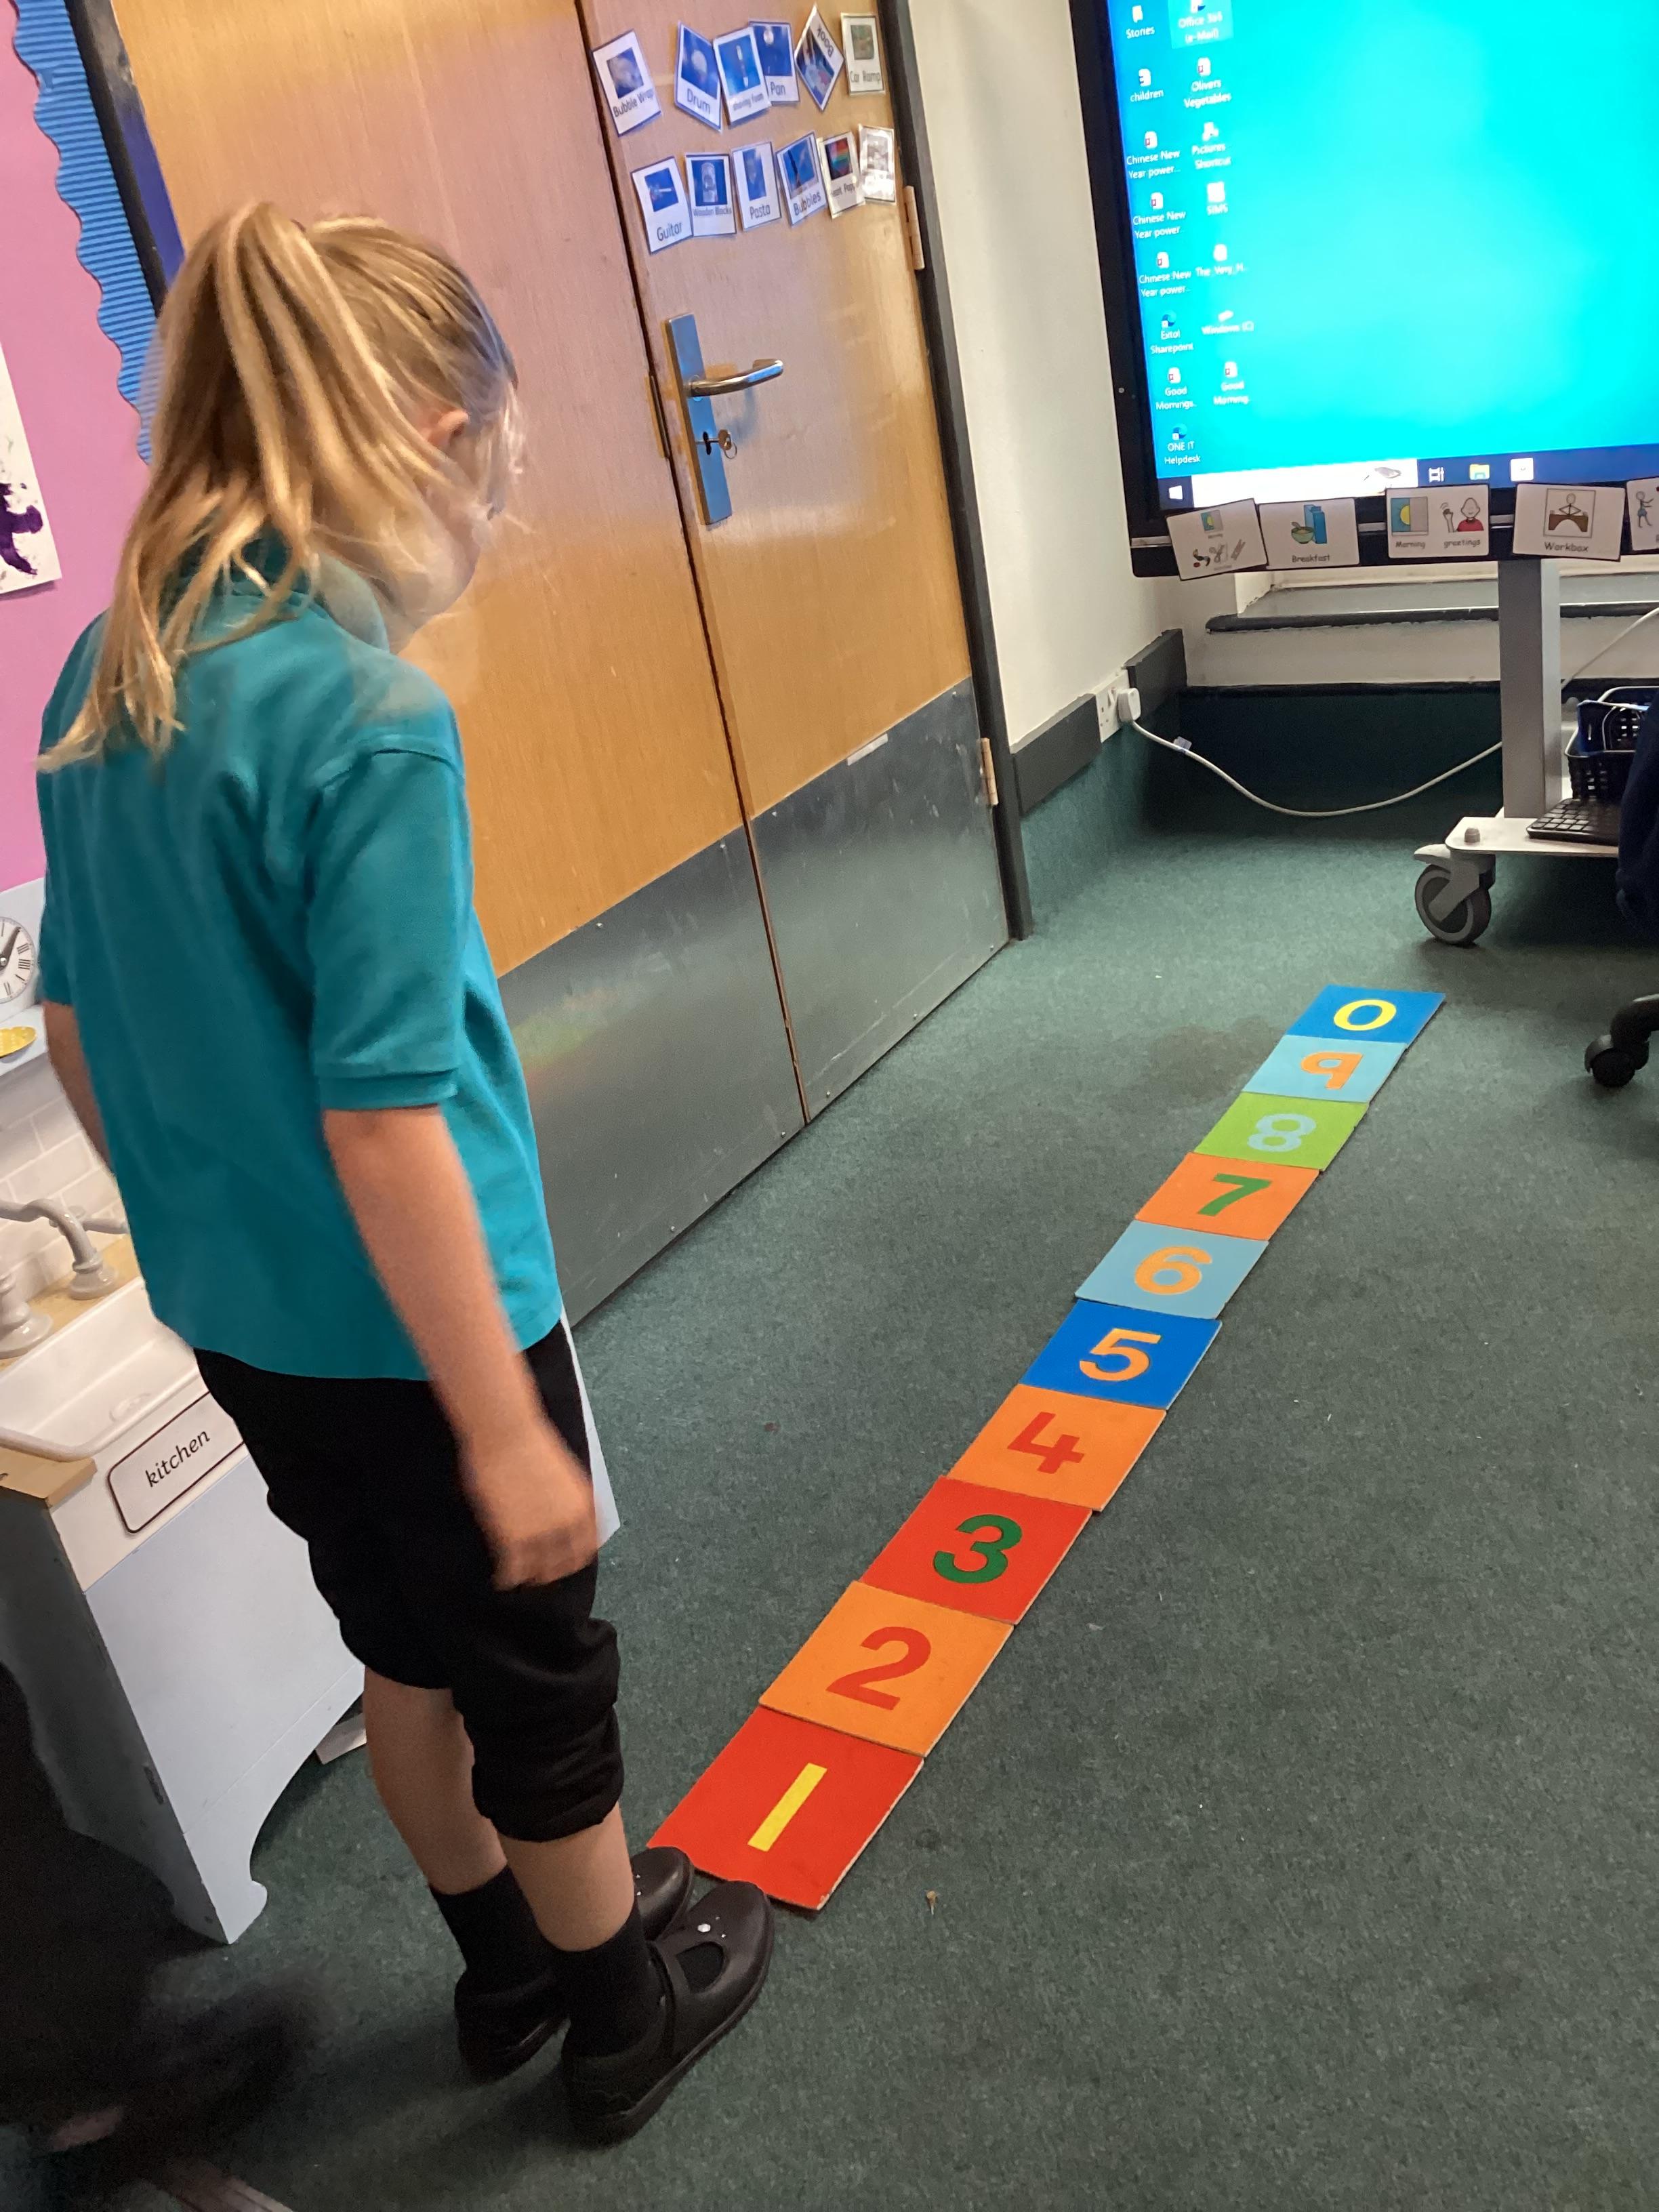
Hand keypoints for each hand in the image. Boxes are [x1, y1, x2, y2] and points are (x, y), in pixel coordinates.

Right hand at [460, 1419, 598, 1588]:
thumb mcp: (564, 1472)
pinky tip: (502, 1578)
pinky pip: (514, 1570)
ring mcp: (542, 1534)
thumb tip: (562, 1515)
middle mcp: (568, 1524)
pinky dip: (508, 1578)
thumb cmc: (528, 1443)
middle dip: (552, 1571)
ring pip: (540, 1572)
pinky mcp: (514, 1539)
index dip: (575, 1557)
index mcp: (584, 1506)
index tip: (565, 1562)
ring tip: (519, 1577)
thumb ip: (568, 1499)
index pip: (588, 1546)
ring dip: (530, 1577)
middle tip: (539, 1575)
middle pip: (566, 1564)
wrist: (506, 1433)